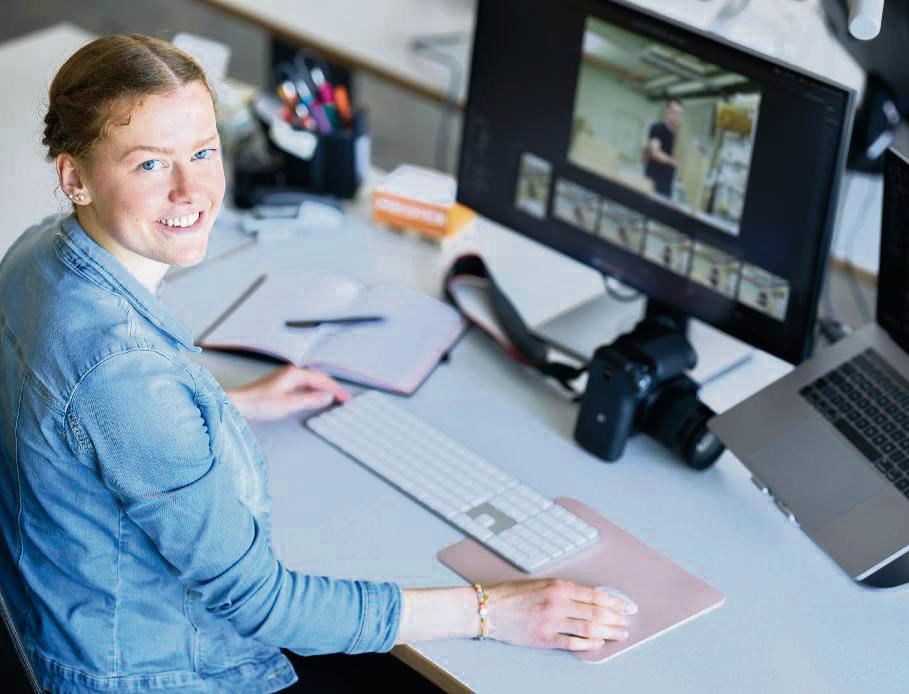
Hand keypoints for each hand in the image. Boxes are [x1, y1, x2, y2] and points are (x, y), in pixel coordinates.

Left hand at [227, 366, 350, 419]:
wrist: (239, 404)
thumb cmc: (258, 403)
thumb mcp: (288, 404)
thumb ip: (310, 400)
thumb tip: (327, 396)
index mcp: (295, 374)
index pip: (322, 380)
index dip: (336, 390)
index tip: (345, 398)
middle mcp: (291, 372)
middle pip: (318, 378)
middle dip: (332, 387)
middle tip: (343, 398)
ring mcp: (286, 377)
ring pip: (311, 381)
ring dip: (323, 389)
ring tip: (333, 398)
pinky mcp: (281, 384)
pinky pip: (304, 385)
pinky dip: (314, 391)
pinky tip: (315, 398)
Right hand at [486, 579, 632, 650]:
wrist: (489, 608)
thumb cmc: (513, 595)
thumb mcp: (541, 584)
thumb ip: (564, 591)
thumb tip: (591, 600)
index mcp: (558, 586)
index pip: (594, 595)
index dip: (614, 602)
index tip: (626, 607)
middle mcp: (557, 603)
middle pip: (595, 612)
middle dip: (615, 619)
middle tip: (626, 624)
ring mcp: (550, 621)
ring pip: (587, 628)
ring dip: (607, 632)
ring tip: (619, 635)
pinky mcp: (543, 638)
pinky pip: (571, 642)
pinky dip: (587, 644)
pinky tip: (597, 643)